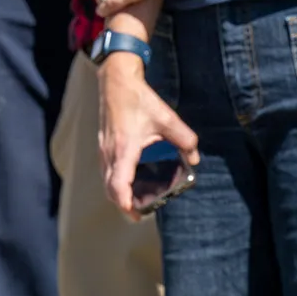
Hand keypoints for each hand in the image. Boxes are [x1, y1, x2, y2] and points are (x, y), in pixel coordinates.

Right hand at [98, 52, 199, 220]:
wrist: (116, 82)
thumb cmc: (138, 99)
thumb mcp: (166, 117)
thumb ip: (184, 139)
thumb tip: (194, 158)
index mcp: (124, 149)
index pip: (118, 185)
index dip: (125, 203)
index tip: (137, 214)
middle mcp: (109, 154)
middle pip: (111, 190)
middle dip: (125, 205)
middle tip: (143, 213)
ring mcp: (103, 151)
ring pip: (107, 182)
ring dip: (119, 195)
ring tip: (138, 201)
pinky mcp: (103, 147)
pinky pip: (107, 172)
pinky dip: (116, 183)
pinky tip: (131, 182)